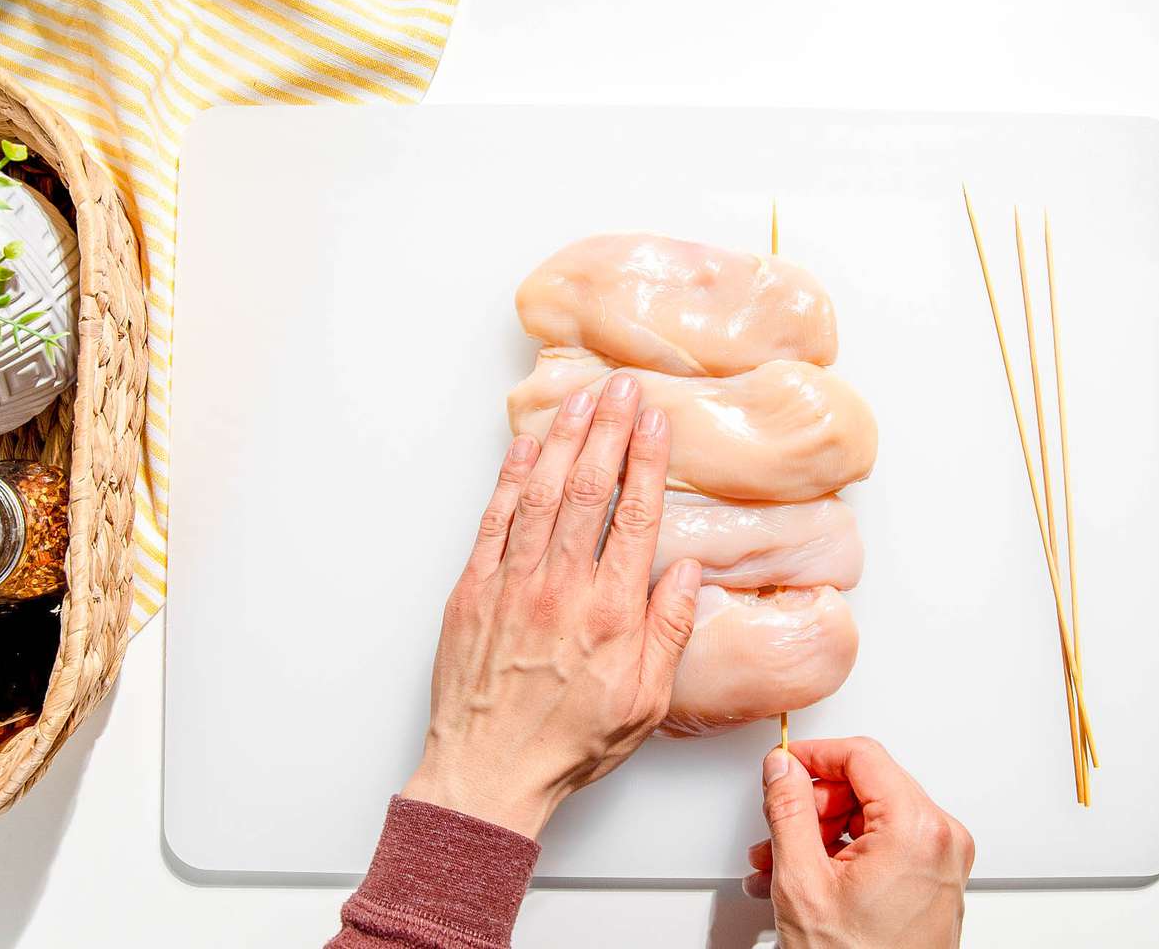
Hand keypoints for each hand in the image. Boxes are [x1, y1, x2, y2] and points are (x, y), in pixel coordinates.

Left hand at [402, 373, 702, 838]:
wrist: (488, 772)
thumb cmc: (569, 743)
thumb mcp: (646, 702)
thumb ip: (669, 631)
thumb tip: (686, 569)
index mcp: (610, 613)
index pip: (634, 515)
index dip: (647, 460)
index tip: (656, 421)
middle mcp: (561, 587)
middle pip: (588, 488)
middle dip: (608, 429)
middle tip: (621, 387)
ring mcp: (511, 584)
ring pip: (540, 492)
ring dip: (563, 439)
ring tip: (580, 399)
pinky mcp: (472, 590)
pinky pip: (493, 520)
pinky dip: (509, 478)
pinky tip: (526, 447)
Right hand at [746, 737, 973, 948]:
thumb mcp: (803, 881)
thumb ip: (789, 811)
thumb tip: (783, 769)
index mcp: (918, 829)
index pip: (863, 756)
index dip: (815, 755)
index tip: (784, 766)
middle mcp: (942, 840)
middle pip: (867, 785)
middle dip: (813, 806)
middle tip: (778, 828)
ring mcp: (943, 863)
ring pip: (871, 817)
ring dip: (820, 833)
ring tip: (779, 864)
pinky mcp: (936, 882)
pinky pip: (885, 845)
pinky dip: (844, 854)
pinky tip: (806, 878)